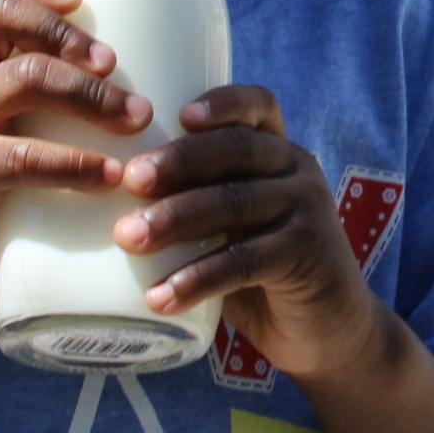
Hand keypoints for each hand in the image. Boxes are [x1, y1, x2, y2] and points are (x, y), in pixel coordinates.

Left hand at [114, 85, 377, 384]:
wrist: (330, 330)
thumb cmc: (263, 275)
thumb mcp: (237, 229)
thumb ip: (199, 210)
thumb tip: (102, 207)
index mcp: (281, 153)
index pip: (259, 106)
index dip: (221, 102)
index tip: (176, 114)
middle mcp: (299, 171)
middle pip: (239, 148)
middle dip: (180, 160)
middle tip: (130, 179)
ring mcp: (308, 212)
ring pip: (237, 202)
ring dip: (178, 217)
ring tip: (129, 237)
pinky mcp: (308, 257)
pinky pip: (246, 261)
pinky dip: (198, 278)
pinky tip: (160, 296)